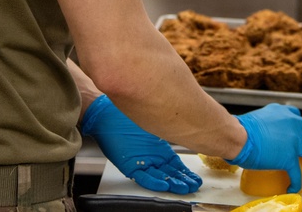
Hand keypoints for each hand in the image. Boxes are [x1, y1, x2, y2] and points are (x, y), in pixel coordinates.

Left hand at [81, 95, 201, 193]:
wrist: (105, 114)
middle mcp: (151, 157)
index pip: (176, 165)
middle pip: (170, 173)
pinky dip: (153, 181)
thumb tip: (186, 125)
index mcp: (158, 150)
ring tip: (183, 188)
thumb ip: (167, 129)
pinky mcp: (128, 166)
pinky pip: (143, 176)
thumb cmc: (127, 117)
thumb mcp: (152, 126)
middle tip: (193, 186)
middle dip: (183, 180)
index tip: (196, 178)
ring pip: (159, 177)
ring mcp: (141, 162)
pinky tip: (164, 184)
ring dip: (171, 183)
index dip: (186, 173)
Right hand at [226, 103, 301, 191]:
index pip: (296, 115)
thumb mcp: (257, 119)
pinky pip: (297, 173)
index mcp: (281, 112)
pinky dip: (296, 182)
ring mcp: (293, 141)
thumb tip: (259, 136)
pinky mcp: (289, 158)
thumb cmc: (239, 128)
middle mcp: (291, 123)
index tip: (297, 132)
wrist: (237, 136)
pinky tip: (292, 187)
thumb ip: (265, 124)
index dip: (299, 125)